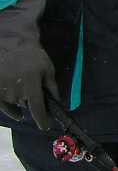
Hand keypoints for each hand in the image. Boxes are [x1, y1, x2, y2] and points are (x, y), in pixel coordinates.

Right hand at [0, 0, 58, 130]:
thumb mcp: (47, 68)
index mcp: (31, 84)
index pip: (37, 107)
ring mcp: (3, 89)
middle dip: (30, 99)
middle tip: (30, 86)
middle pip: (26, 104)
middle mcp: (15, 89)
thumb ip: (51, 86)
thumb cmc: (31, 55)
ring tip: (21, 84)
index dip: (42, 119)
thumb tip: (58, 102)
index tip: (45, 127)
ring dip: (20, 100)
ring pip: (15, 103)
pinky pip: (3, 106)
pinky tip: (18, 114)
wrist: (9, 43)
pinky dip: (10, 111)